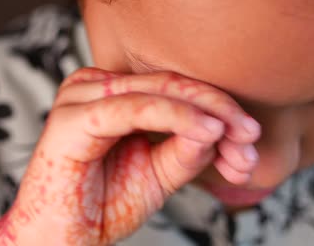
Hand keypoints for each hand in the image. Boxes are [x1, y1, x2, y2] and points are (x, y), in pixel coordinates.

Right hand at [0, 68, 260, 245]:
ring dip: (202, 112)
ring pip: (155, 91)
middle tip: (251, 136)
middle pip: (168, 83)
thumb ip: (187, 148)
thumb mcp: (159, 173)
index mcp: (109, 94)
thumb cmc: (103, 205)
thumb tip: (219, 127)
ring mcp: (80, 98)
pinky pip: (134, 108)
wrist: (62, 238)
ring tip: (239, 137)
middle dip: (217, 109)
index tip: (250, 136)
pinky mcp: (73, 118)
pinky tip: (208, 132)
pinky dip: (175, 118)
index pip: (172, 86)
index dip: (216, 105)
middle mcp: (93, 87)